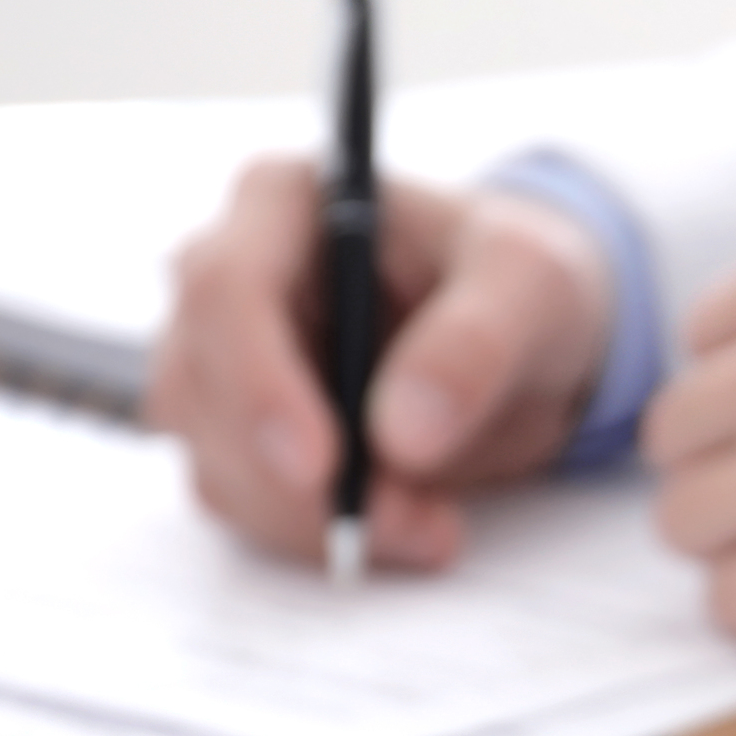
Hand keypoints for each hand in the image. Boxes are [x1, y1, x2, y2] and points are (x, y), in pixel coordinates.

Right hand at [146, 157, 611, 570]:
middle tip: (408, 524)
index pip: (226, 287)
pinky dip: (318, 535)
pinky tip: (405, 529)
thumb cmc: (521, 283)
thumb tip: (402, 435)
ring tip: (431, 527)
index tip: (320, 466)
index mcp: (282, 200)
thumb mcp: (533, 288)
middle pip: (203, 388)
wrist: (529, 337)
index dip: (258, 384)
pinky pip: (249, 505)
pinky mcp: (245, 437)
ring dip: (312, 520)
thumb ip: (475, 345)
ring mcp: (226, 362)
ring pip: (217, 462)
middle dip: (298, 482)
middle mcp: (231, 276)